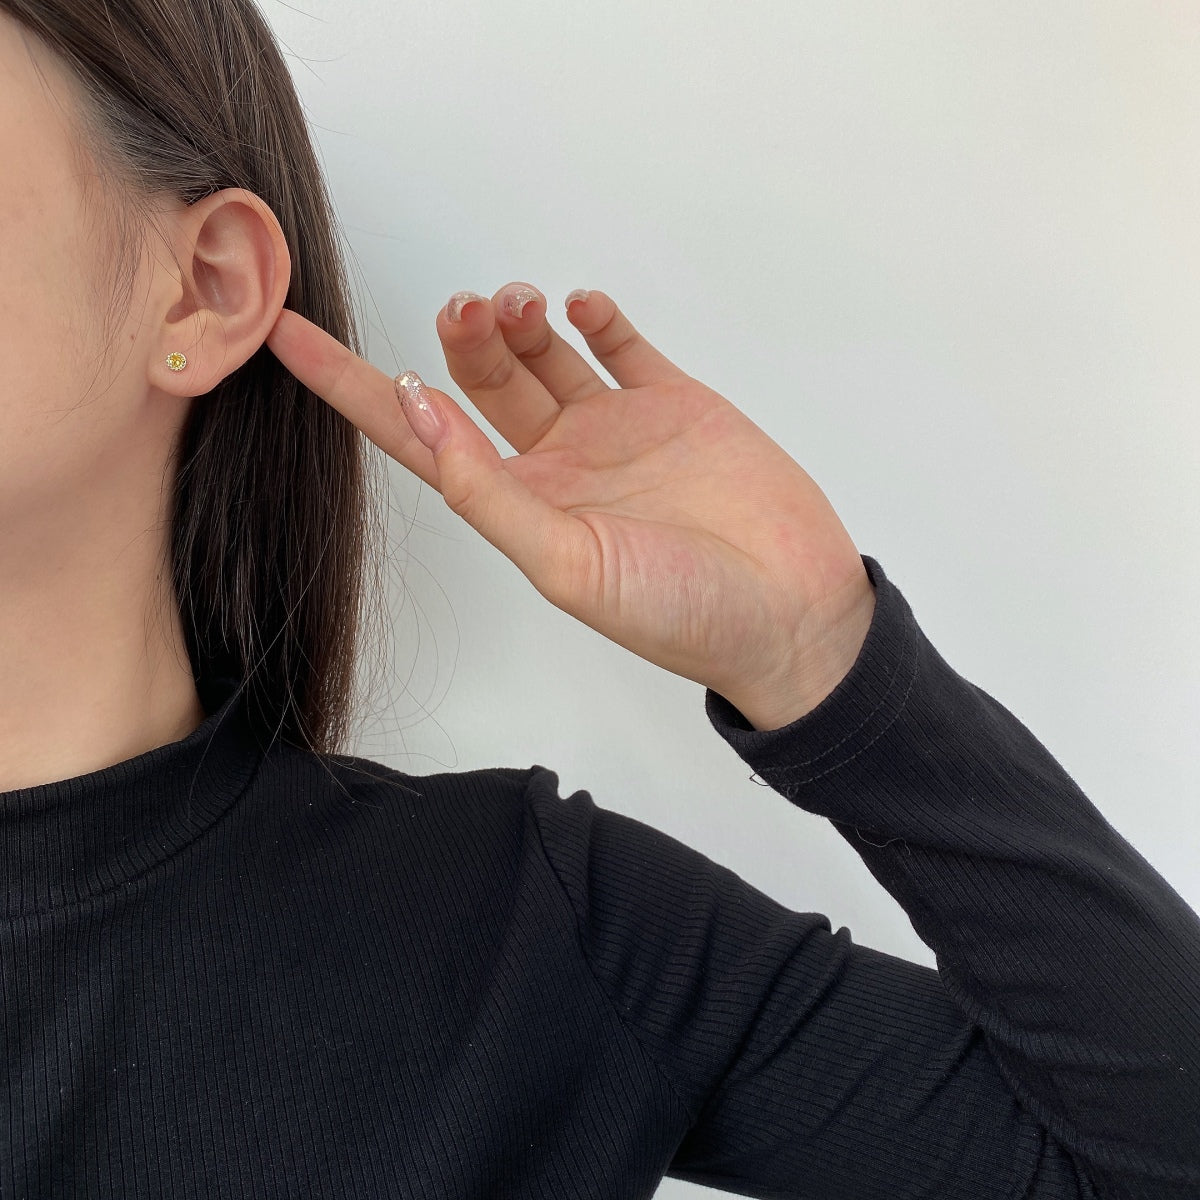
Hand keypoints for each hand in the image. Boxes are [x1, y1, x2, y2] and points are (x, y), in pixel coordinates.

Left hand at [265, 283, 875, 729]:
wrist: (791, 612)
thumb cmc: (684, 613)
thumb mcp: (569, 566)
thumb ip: (489, 492)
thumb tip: (417, 410)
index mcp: (520, 507)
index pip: (412, 437)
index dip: (346, 385)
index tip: (284, 332)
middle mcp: (556, 464)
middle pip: (476, 382)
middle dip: (459, 335)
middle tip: (470, 307)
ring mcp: (614, 431)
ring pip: (541, 354)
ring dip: (517, 317)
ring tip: (521, 302)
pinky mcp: (673, 406)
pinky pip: (619, 346)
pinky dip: (595, 317)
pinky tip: (581, 305)